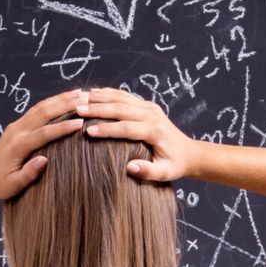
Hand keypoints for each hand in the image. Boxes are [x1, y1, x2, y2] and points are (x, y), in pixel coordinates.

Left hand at [0, 88, 87, 200]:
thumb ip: (28, 174)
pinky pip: (37, 109)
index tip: (80, 123)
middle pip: (43, 112)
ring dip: (60, 99)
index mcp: (18, 146)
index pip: (44, 133)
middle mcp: (17, 131)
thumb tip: (44, 160)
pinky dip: (52, 102)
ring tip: (80, 93)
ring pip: (41, 107)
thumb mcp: (13, 185)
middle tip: (86, 98)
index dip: (62, 128)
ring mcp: (16, 126)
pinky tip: (64, 99)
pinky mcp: (17, 125)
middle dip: (65, 104)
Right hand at [78, 88, 199, 182]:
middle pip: (120, 108)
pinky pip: (124, 95)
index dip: (107, 129)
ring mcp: (149, 107)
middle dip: (98, 109)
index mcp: (155, 131)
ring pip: (121, 98)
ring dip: (99, 97)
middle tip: (77, 110)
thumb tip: (130, 167)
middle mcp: (152, 115)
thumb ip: (148, 172)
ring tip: (79, 99)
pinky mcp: (146, 104)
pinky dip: (107, 93)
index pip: (127, 128)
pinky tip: (92, 93)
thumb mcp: (165, 173)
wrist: (188, 152)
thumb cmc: (174, 165)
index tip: (88, 132)